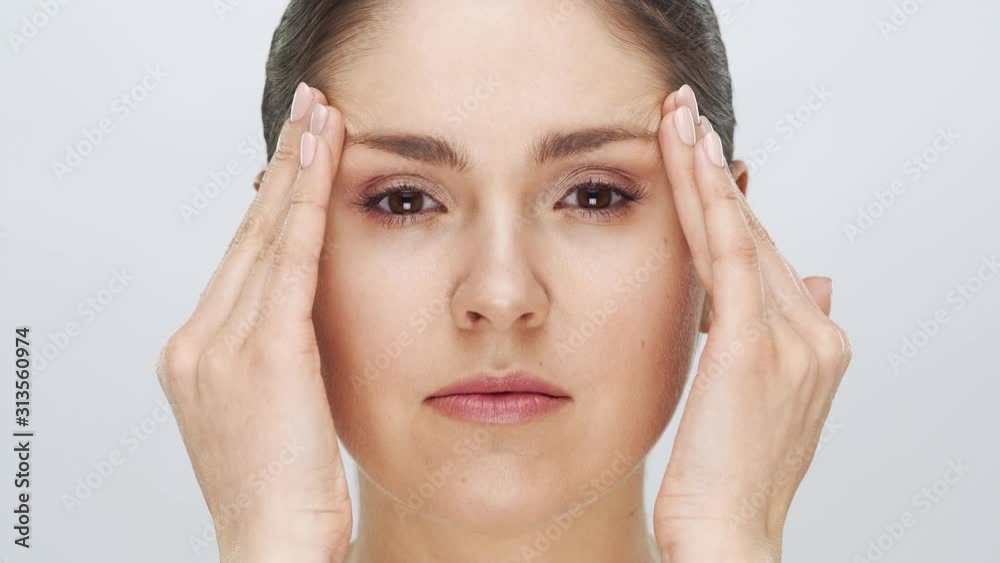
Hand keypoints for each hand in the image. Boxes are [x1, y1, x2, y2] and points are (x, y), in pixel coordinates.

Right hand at [156, 83, 351, 562]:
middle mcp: (198, 343)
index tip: (295, 156)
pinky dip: (307, 209)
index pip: (240, 260)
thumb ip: (279, 352)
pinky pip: (289, 264)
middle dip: (282, 168)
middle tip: (307, 111)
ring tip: (320, 118)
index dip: (271, 202)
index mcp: (195, 356)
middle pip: (247, 235)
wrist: (274, 545)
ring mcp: (222, 347)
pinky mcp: (263, 355)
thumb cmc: (283, 491)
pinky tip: (324, 164)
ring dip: (296, 171)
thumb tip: (310, 308)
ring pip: (266, 237)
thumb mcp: (272, 409)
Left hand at [650, 86, 852, 561]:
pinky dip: (708, 200)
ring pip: (739, 232)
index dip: (728, 205)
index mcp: (814, 344)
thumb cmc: (726, 478)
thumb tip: (811, 281)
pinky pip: (726, 254)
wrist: (727, 536)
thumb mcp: (758, 400)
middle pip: (751, 235)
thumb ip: (778, 337)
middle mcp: (814, 332)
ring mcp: (792, 336)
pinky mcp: (753, 343)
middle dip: (714, 172)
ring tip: (678, 116)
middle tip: (682, 115)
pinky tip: (689, 157)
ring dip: (705, 169)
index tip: (699, 159)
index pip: (760, 258)